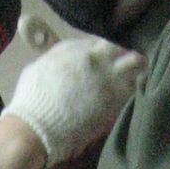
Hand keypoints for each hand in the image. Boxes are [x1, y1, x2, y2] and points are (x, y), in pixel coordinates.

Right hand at [4, 38, 143, 167]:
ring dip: (136, 69)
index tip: (105, 60)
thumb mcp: (40, 67)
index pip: (100, 41)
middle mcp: (94, 59)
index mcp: (74, 49)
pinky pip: (134, 87)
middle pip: (122, 47)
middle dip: (124, 55)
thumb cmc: (32, 100)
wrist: (37, 126)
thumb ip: (57, 58)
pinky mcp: (115, 100)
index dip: (104, 51)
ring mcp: (107, 78)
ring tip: (136, 77)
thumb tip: (62, 57)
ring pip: (136, 63)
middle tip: (125, 65)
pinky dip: (135, 88)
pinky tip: (132, 93)